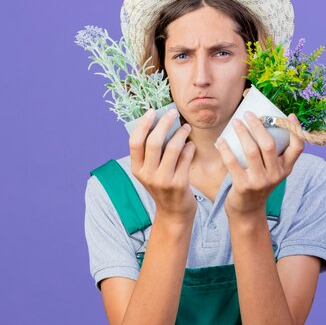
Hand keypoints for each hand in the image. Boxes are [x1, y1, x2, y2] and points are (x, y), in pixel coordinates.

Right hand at [129, 108, 196, 222]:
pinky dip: (189, 147)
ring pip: (173, 148)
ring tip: (186, 127)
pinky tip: (190, 144)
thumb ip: (151, 153)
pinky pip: (186, 158)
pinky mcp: (179, 184)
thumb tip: (159, 122)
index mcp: (136, 169)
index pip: (135, 143)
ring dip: (181, 133)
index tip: (152, 112)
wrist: (173, 212)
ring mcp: (163, 180)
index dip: (142, 125)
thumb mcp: (149, 172)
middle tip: (173, 113)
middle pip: (154, 142)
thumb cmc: (162, 186)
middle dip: (165, 123)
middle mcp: (147, 175)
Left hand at [217, 111, 303, 216]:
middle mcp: (275, 175)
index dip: (295, 130)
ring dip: (242, 133)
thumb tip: (261, 122)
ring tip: (235, 122)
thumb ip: (272, 154)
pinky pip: (232, 163)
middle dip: (258, 126)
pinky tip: (220, 140)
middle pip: (269, 145)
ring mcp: (260, 182)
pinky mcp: (243, 186)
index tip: (289, 115)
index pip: (297, 148)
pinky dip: (225, 149)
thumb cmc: (258, 183)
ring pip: (251, 151)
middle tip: (248, 114)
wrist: (248, 211)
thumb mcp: (272, 171)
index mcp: (285, 168)